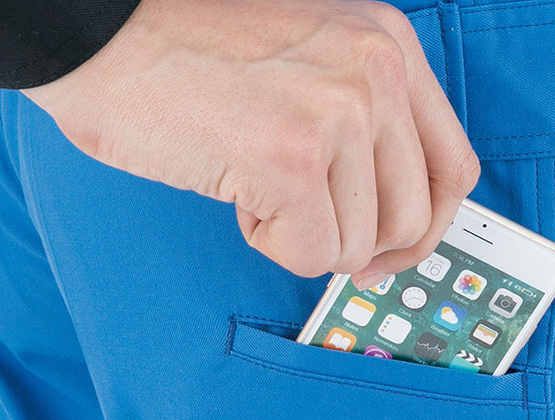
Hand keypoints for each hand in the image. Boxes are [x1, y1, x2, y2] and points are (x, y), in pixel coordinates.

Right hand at [23, 0, 479, 288]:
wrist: (100, 30)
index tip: (387, 251)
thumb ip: (369, 132)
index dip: (425, 229)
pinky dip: (269, 242)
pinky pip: (309, 254)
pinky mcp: (290, 158)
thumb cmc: (195, 55)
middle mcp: (378, 72)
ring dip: (303, 238)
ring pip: (358, 245)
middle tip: (305, 227)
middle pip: (412, 221)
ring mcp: (338, 113)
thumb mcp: (313, 66)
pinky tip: (238, 194)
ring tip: (255, 184)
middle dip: (358, 245)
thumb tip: (393, 232)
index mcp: (392, 47)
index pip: (454, 170)